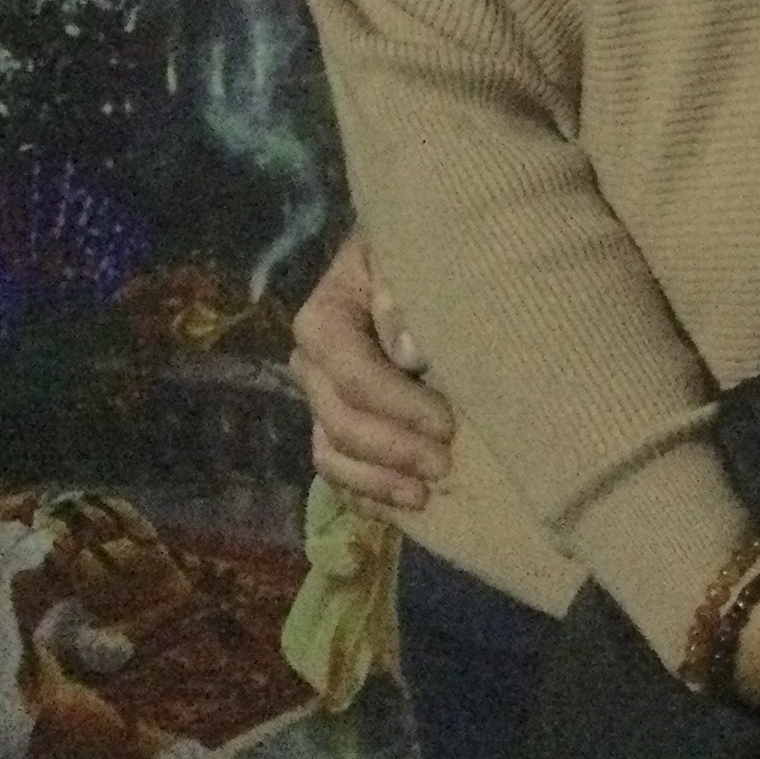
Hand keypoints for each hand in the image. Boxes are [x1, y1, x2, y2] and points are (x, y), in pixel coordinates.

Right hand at [289, 229, 453, 512]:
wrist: (416, 260)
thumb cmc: (419, 253)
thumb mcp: (411, 253)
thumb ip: (404, 292)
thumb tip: (408, 351)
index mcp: (322, 320)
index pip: (352, 375)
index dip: (398, 406)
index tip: (448, 422)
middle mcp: (310, 365)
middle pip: (341, 422)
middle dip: (394, 449)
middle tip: (446, 463)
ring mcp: (321, 400)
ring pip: (332, 455)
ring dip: (378, 481)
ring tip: (424, 493)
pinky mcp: (337, 424)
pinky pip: (339, 471)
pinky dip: (368, 493)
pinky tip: (404, 505)